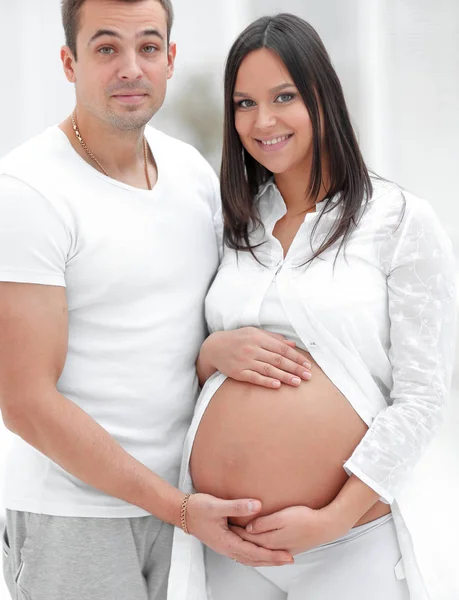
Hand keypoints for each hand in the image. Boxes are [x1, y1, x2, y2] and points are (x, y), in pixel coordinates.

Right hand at [185, 493, 293, 566]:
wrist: (182, 512)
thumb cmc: (198, 508)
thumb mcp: (217, 505)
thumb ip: (237, 506)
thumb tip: (257, 505)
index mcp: (227, 542)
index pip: (254, 552)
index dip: (272, 555)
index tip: (286, 556)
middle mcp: (227, 548)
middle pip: (254, 559)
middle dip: (272, 560)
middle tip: (289, 559)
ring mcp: (225, 546)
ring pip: (249, 558)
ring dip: (265, 559)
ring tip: (279, 558)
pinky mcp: (224, 541)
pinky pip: (243, 553)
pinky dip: (255, 554)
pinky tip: (260, 551)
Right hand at [197, 328, 311, 387]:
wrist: (214, 347)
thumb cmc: (238, 339)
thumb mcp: (254, 333)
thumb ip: (273, 338)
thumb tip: (292, 344)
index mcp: (258, 338)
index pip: (282, 348)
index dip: (296, 357)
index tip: (307, 365)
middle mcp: (252, 348)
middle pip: (278, 359)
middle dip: (295, 368)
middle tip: (308, 376)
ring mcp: (245, 361)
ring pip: (268, 369)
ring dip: (284, 377)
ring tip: (297, 382)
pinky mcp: (238, 372)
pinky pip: (254, 378)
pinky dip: (266, 382)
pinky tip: (277, 386)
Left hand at [230, 505, 349, 555]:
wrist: (325, 526)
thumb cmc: (305, 519)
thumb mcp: (282, 517)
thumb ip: (264, 523)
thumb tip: (249, 528)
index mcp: (270, 539)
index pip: (247, 537)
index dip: (235, 530)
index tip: (225, 523)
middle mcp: (274, 547)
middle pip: (251, 545)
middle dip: (238, 539)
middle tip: (227, 531)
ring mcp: (282, 548)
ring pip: (259, 550)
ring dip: (248, 546)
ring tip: (238, 540)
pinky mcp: (288, 547)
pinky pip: (268, 550)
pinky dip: (259, 549)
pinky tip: (259, 545)